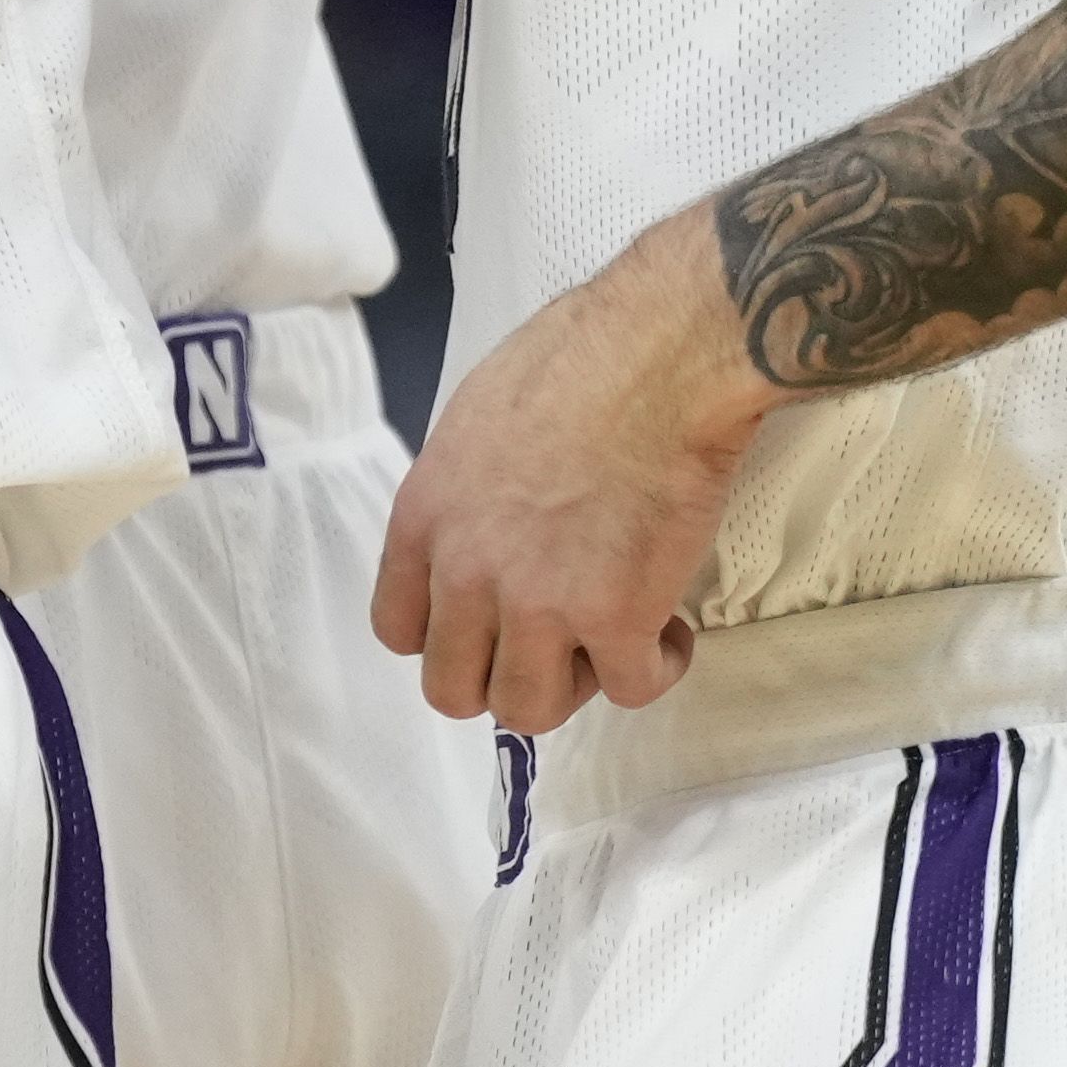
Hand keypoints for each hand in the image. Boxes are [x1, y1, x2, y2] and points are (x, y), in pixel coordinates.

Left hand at [370, 211, 773, 732]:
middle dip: (503, 674)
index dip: (447, 636)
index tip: (488, 619)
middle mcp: (467, 573)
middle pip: (452, 688)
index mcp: (425, 518)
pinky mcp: (617, 620)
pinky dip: (653, 670)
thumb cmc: (579, 356)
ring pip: (528, 710)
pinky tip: (669, 633)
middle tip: (553, 637)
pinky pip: (628, 691)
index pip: (397, 628)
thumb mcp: (476, 418)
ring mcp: (539, 605)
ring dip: (572, 684)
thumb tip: (489, 520)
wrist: (661, 357)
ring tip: (609, 638)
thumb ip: (467, 494)